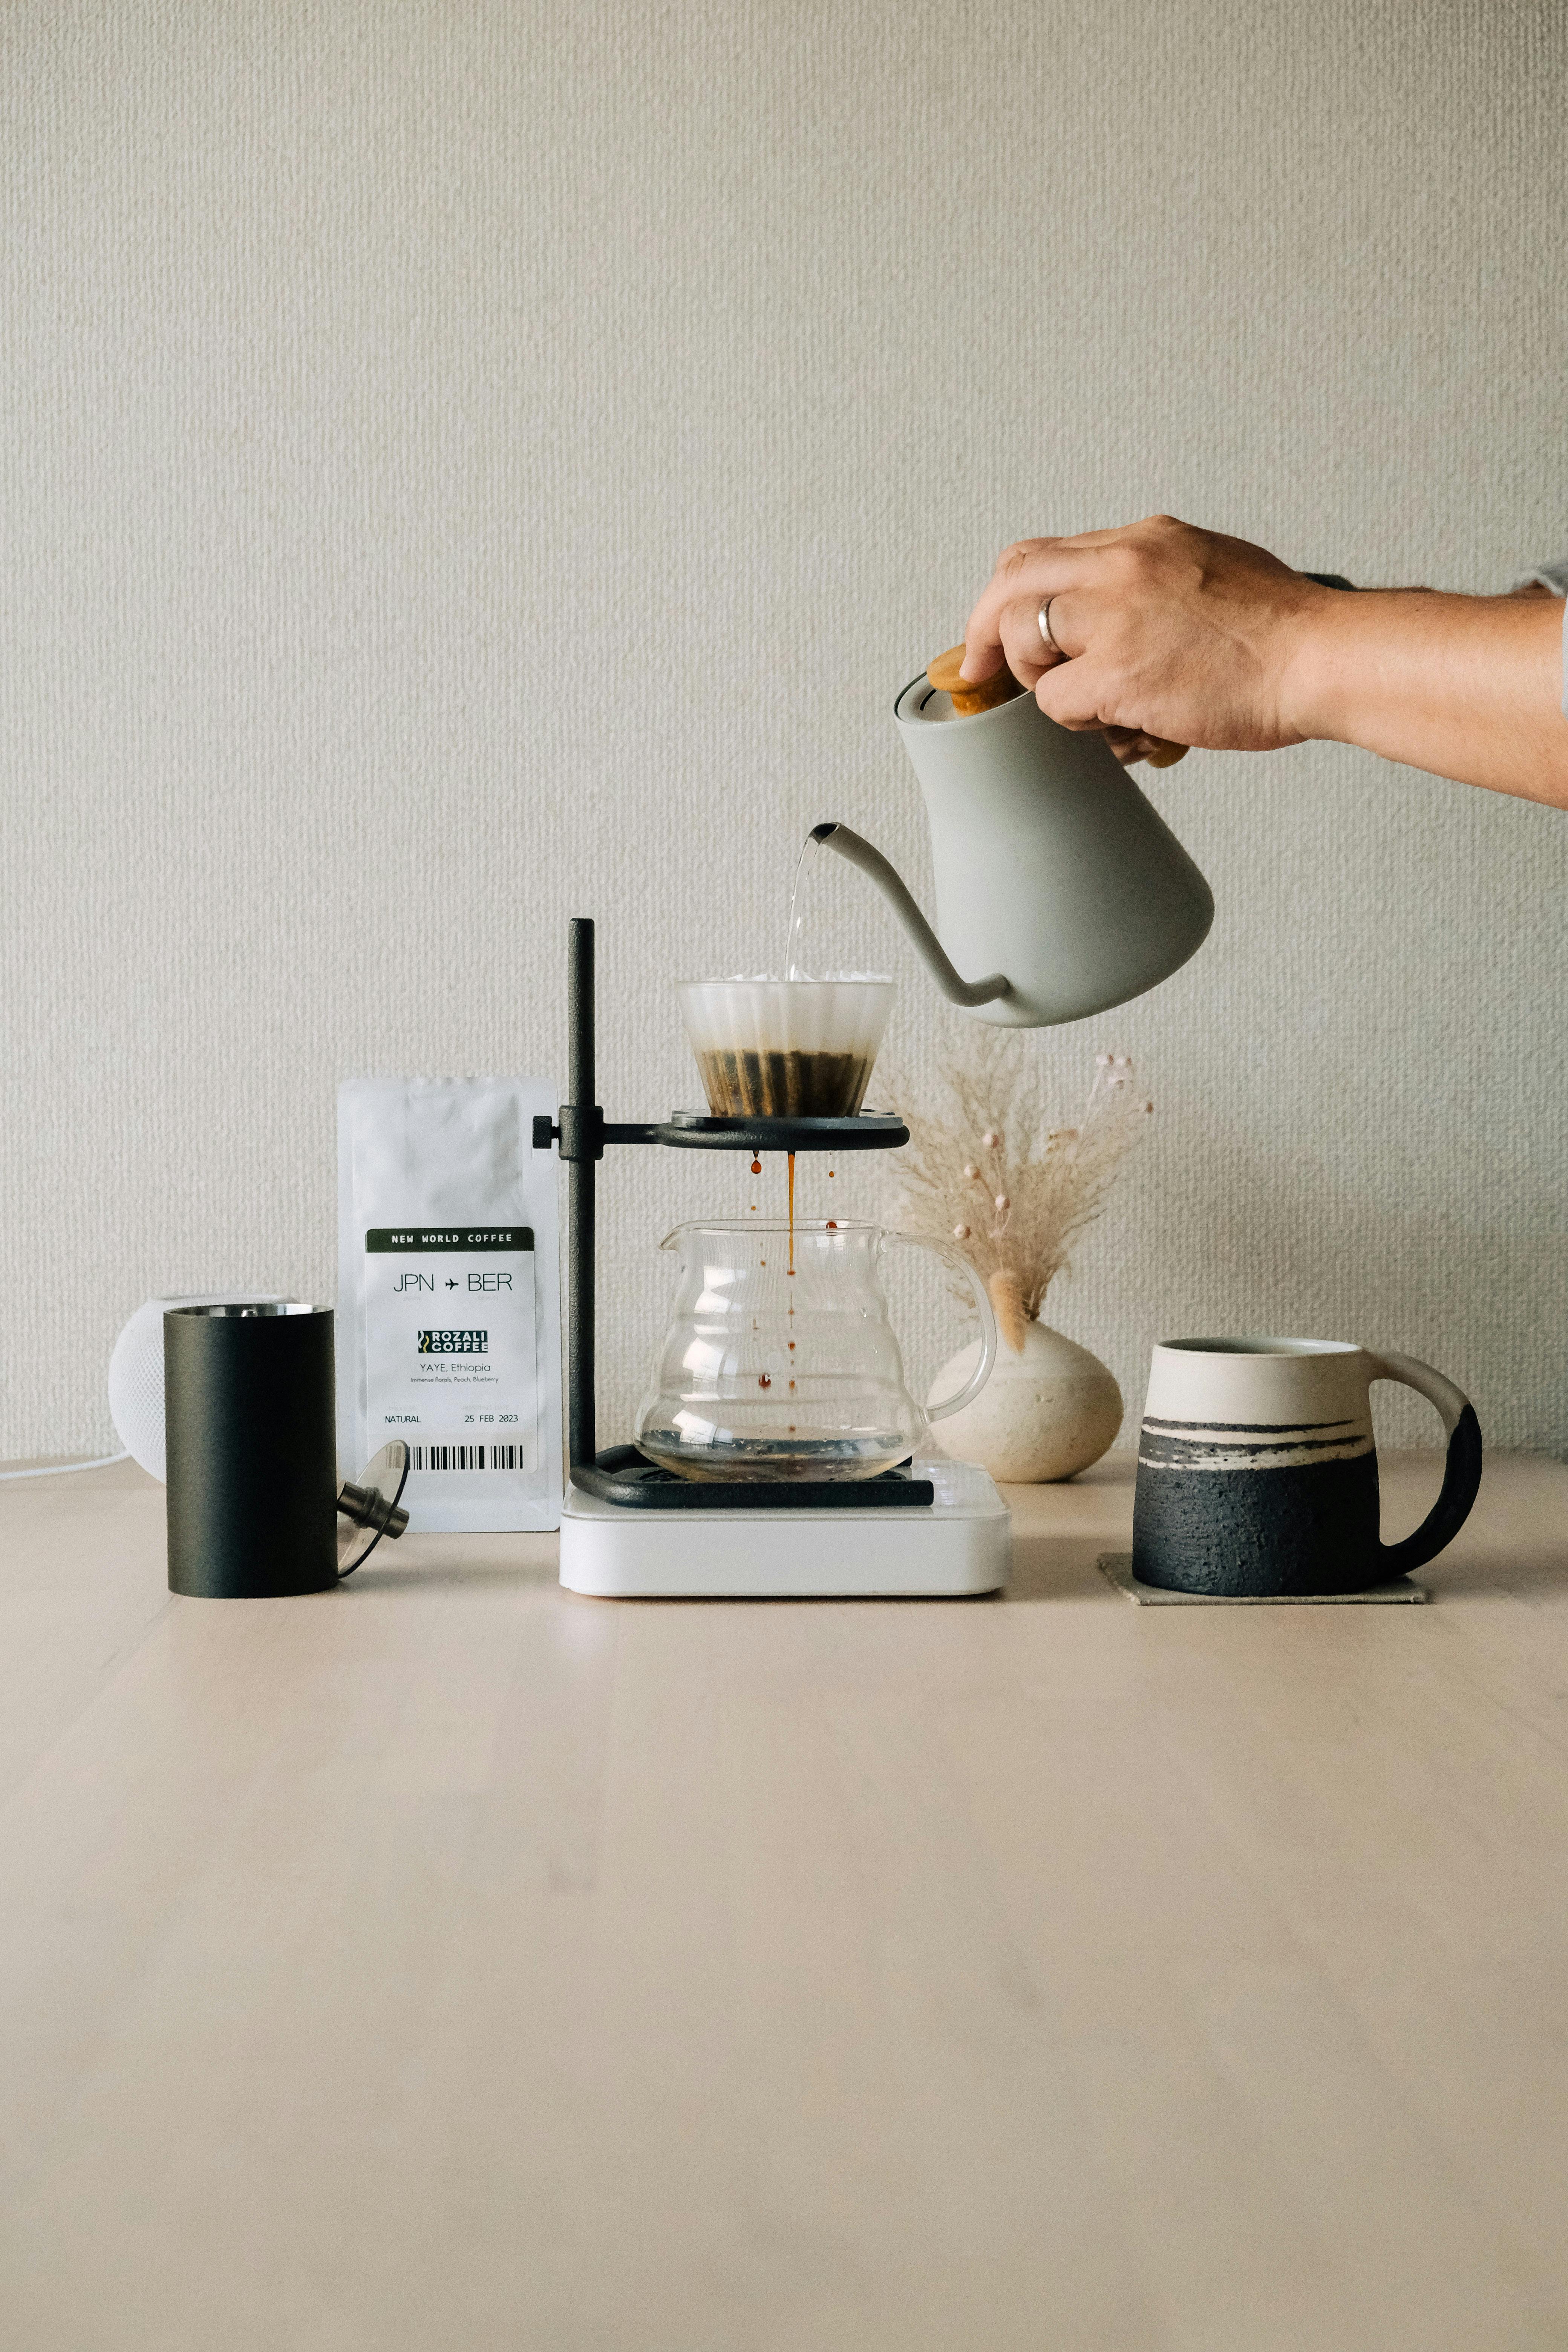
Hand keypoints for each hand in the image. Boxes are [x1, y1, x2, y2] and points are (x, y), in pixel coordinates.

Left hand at [962, 514, 1328, 755]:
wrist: (1321, 659)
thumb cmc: (1278, 633)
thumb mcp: (1209, 569)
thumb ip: (1151, 583)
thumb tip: (1108, 617)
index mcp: (1144, 540)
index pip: (1043, 555)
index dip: (1007, 597)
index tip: (998, 632)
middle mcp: (1123, 563)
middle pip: (1010, 582)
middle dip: (983, 632)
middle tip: (979, 672)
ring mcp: (1117, 616)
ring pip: (1023, 641)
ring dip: (1042, 682)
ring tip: (1089, 705)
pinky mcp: (1120, 673)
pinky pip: (1055, 702)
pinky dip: (1075, 722)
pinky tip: (1119, 728)